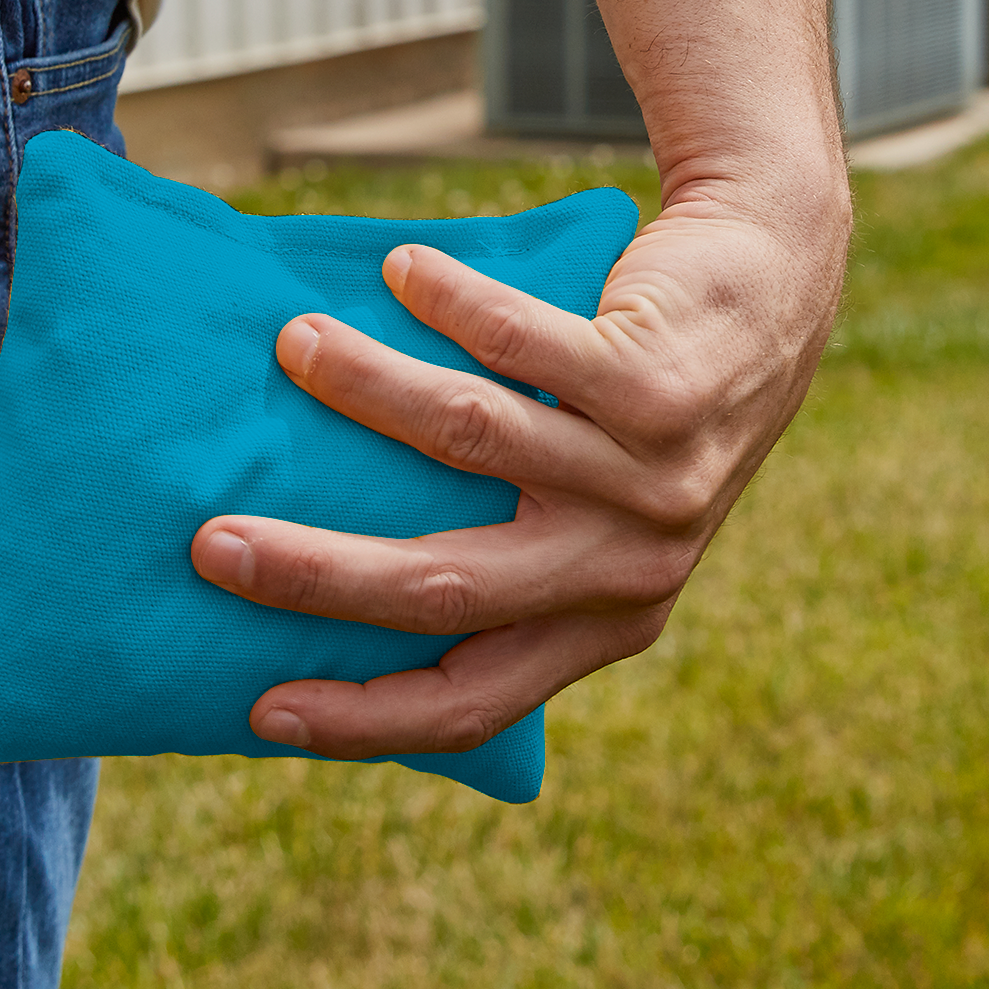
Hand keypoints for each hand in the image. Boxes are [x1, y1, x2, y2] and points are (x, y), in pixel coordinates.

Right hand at [192, 170, 848, 757]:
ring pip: (474, 440)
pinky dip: (452, 303)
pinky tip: (404, 269)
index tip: (262, 709)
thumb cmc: (649, 405)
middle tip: (211, 543)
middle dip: (316, 571)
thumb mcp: (603, 510)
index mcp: (608, 618)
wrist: (777, 287)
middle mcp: (632, 563)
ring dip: (366, 386)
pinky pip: (527, 346)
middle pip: (449, 587)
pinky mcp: (659, 383)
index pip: (474, 700)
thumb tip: (333, 582)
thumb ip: (513, 554)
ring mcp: (652, 475)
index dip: (364, 719)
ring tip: (295, 342)